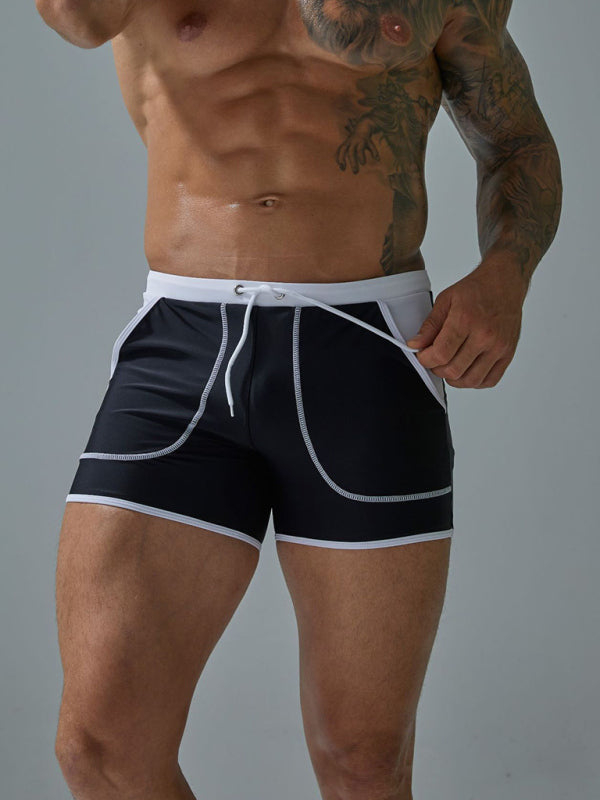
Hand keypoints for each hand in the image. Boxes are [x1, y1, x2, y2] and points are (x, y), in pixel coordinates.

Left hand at [405, 263, 527, 388]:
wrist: (505, 282)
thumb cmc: (476, 289)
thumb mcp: (445, 300)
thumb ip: (429, 326)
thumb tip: (415, 346)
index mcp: (466, 320)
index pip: (441, 354)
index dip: (426, 359)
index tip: (423, 355)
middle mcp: (485, 336)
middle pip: (454, 370)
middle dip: (437, 369)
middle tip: (435, 359)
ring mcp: (499, 347)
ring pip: (471, 380)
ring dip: (454, 379)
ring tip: (449, 366)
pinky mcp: (508, 353)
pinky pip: (489, 380)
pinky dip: (474, 382)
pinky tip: (466, 370)